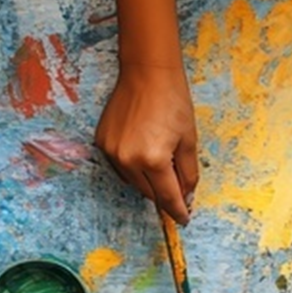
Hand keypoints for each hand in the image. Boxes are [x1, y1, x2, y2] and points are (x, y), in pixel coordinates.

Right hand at [95, 62, 198, 224]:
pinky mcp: (102, 143)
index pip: (168, 197)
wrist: (147, 74)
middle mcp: (129, 160)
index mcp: (153, 160)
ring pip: (134, 183)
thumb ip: (188, 174)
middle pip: (150, 193)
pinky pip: (121, 168)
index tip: (184, 218)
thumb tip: (186, 197)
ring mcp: (112, 152)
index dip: (178, 211)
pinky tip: (144, 153)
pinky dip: (134, 168)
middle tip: (179, 186)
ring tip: (162, 161)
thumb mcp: (189, 141)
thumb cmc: (172, 102)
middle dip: (166, 194)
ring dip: (149, 181)